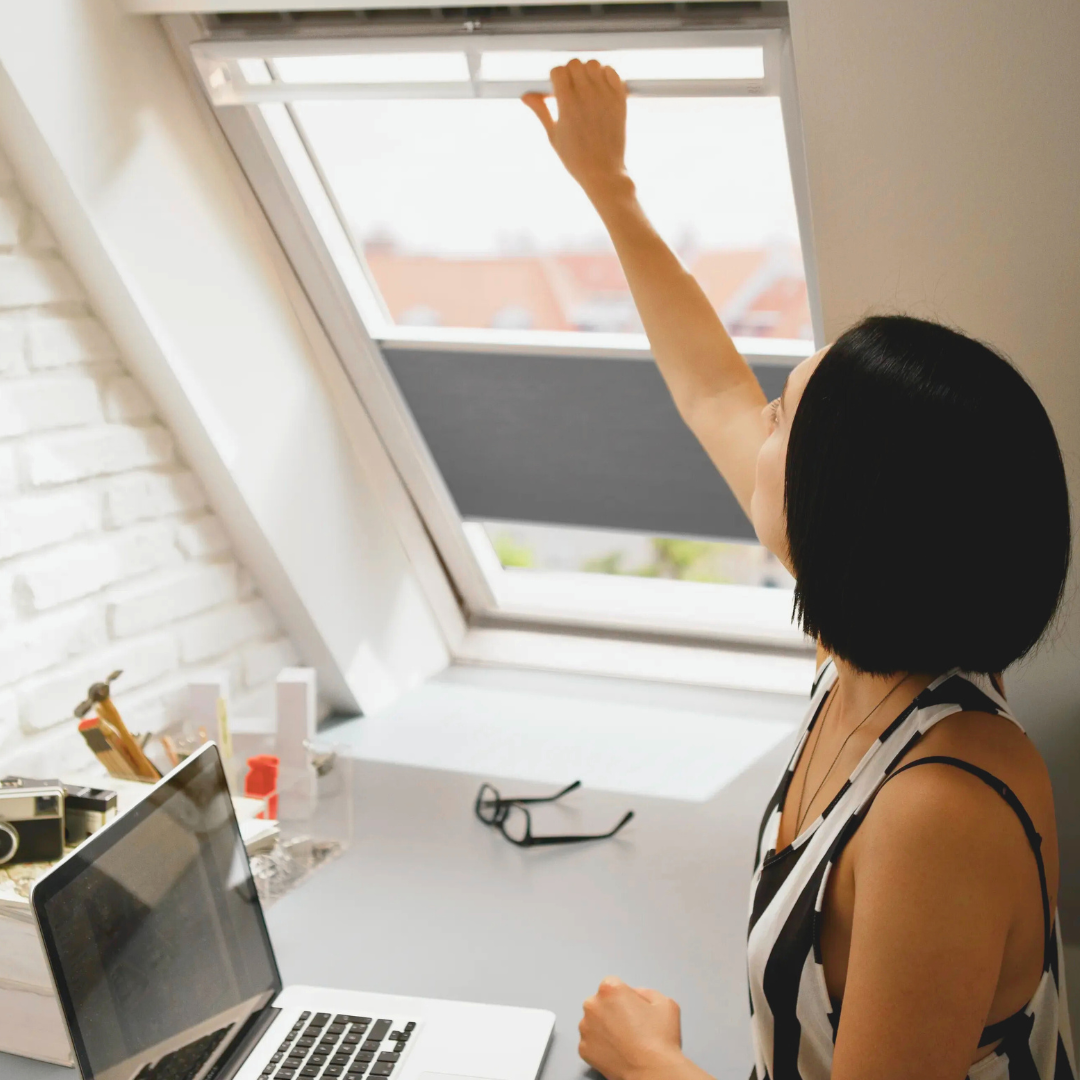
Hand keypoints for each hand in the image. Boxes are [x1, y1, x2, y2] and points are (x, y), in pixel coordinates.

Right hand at [522, 59, 629, 201]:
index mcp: (567, 103)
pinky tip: (600, 89)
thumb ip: (541, 111)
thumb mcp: (553, 135)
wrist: (603, 172)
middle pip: (575, 63)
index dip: (555, 79)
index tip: (556, 92)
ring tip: (586, 89)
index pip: (558, 70)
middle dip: (570, 73)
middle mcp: (586, 95)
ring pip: (594, 64)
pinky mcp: (620, 99)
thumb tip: (525, 96)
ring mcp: (605, 95)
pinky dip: (605, 75)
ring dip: (588, 71)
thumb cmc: (575, 158)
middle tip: (571, 90)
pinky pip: (612, 72)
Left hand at [578, 976, 682, 1079]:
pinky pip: (591, 1042)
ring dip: (604, 1028)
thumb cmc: (659, 1040)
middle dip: (612, 1010)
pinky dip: (601, 1046)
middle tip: (629, 1025)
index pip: (613, 985)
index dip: (626, 997)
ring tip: (624, 1040)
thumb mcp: (664, 1003)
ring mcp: (586, 1028)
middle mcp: (593, 1005)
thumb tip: (636, 995)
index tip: (633, 1010)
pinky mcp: (584, 1049)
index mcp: (610, 989)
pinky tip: (617, 1051)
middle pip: (600, 1002)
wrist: (652, 1071)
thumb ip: (645, 992)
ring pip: (593, 1022)